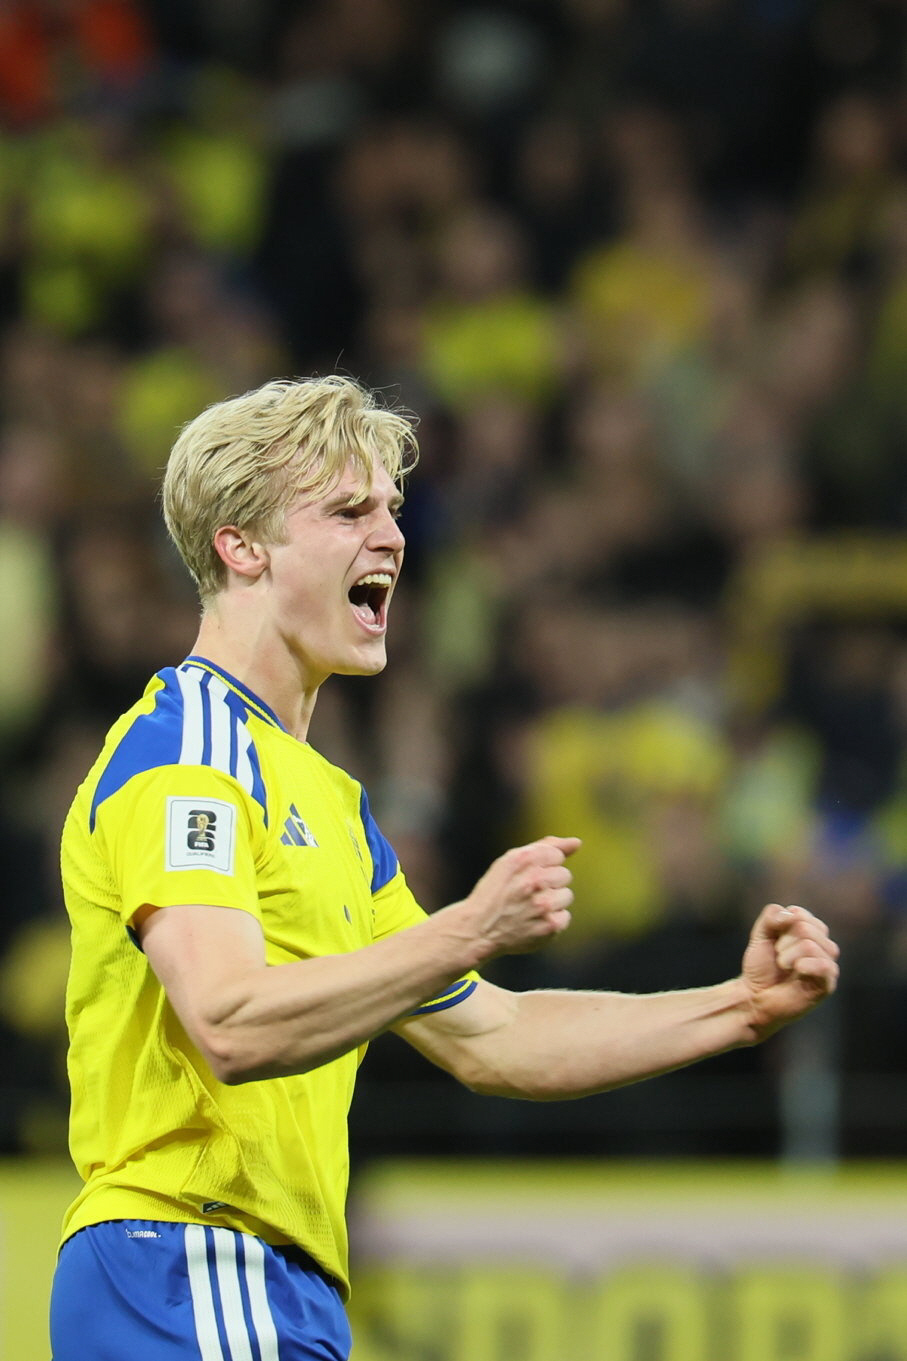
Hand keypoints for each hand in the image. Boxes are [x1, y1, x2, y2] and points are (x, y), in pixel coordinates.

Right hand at [459, 835, 580, 959]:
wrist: (477, 929)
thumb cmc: (496, 891)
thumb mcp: (511, 861)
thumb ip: (545, 847)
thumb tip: (577, 843)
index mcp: (524, 859)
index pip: (557, 855)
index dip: (542, 866)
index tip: (526, 877)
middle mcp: (535, 880)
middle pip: (564, 875)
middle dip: (549, 883)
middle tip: (526, 894)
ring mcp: (544, 904)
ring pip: (567, 896)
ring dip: (552, 902)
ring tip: (530, 909)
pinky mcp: (550, 926)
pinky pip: (565, 917)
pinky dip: (551, 921)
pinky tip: (533, 922)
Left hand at [740, 903, 839, 1040]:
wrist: (756, 997)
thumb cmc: (761, 967)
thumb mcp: (760, 936)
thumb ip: (771, 917)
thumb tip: (791, 914)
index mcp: (809, 931)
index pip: (799, 914)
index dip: (780, 926)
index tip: (773, 940)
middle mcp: (822, 945)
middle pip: (805, 928)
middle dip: (783, 941)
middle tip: (778, 956)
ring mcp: (826, 964)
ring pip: (810, 945)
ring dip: (788, 955)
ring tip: (783, 966)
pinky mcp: (827, 983)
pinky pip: (825, 965)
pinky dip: (806, 965)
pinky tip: (797, 969)